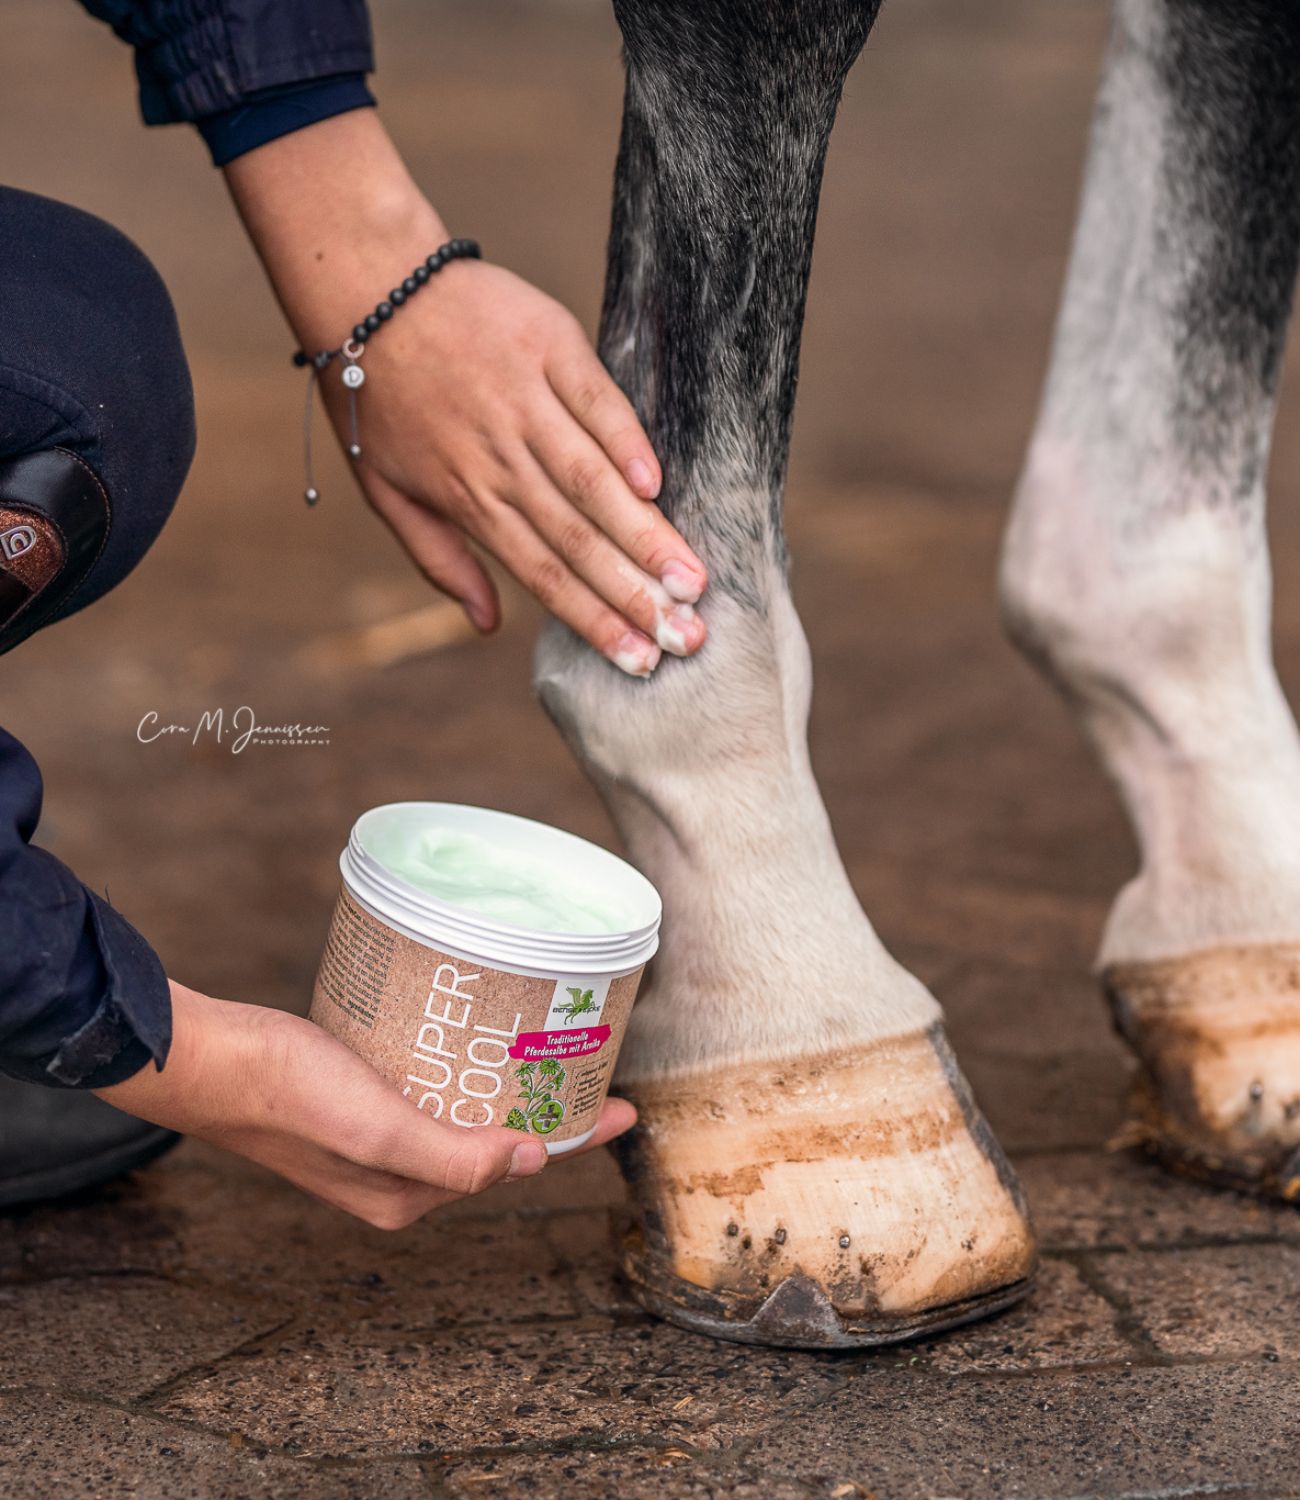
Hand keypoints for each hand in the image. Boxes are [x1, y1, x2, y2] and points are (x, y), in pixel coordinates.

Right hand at [96, 982, 635, 1228]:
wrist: (210, 1056)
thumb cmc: (288, 1093)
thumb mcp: (379, 1131)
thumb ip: (454, 1157)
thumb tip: (532, 1164)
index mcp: (409, 1196)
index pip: (515, 1165)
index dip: (573, 1137)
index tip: (625, 1103)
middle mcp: (398, 1175)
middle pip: (496, 1141)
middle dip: (548, 1109)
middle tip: (592, 1062)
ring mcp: (377, 1137)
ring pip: (465, 1112)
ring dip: (509, 1086)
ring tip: (549, 1048)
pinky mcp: (357, 1097)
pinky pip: (432, 1087)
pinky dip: (465, 1067)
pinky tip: (476, 1035)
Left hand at [225, 112, 708, 677]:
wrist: (367, 287)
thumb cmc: (376, 397)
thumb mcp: (385, 491)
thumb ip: (439, 559)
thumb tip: (486, 626)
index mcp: (467, 498)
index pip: (542, 574)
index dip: (593, 620)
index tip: (639, 660)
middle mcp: (500, 459)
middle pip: (577, 539)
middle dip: (635, 595)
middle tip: (687, 637)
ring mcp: (525, 403)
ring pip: (591, 482)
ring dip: (644, 534)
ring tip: (691, 579)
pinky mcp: (549, 348)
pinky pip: (595, 401)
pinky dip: (625, 441)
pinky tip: (657, 484)